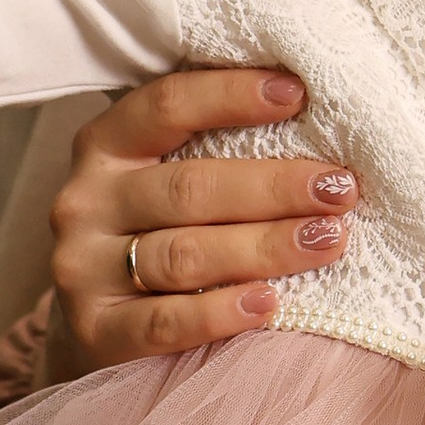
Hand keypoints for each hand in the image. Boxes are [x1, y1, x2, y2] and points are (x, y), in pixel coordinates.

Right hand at [49, 67, 360, 368]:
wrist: (92, 322)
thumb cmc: (154, 230)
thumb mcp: (161, 174)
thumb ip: (210, 145)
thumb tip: (306, 109)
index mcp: (104, 146)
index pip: (167, 106)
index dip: (231, 95)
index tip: (298, 94)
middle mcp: (86, 202)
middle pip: (189, 188)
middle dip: (274, 187)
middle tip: (340, 189)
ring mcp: (84, 268)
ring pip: (184, 255)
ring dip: (265, 248)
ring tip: (328, 241)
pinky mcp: (95, 330)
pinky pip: (165, 322)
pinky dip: (221, 312)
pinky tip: (269, 303)